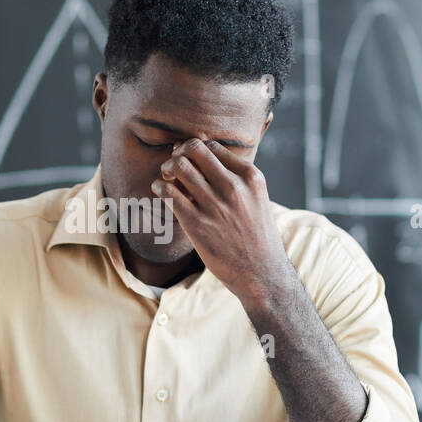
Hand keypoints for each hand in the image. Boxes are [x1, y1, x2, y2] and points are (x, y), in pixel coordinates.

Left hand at [151, 138, 291, 307]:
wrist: (262, 274)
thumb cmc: (257, 237)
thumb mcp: (257, 199)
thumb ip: (238, 180)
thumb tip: (207, 160)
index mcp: (250, 177)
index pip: (213, 146)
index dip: (194, 149)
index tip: (187, 158)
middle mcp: (233, 186)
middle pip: (194, 149)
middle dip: (178, 153)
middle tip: (174, 165)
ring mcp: (214, 205)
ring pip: (179, 166)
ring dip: (166, 169)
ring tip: (166, 178)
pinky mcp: (197, 223)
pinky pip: (168, 193)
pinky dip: (159, 187)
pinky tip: (159, 192)